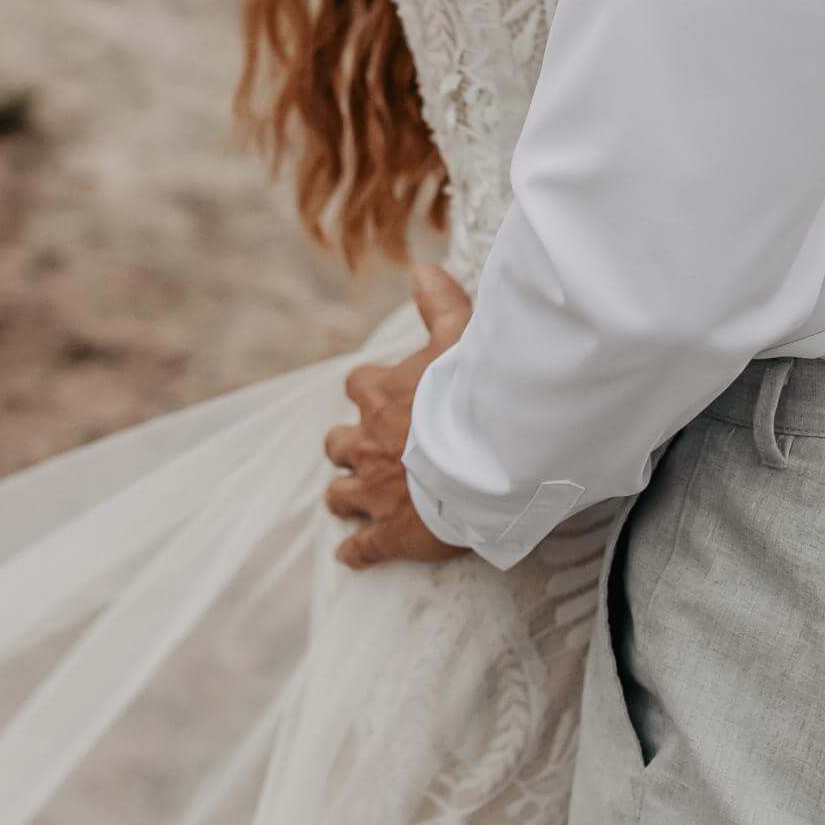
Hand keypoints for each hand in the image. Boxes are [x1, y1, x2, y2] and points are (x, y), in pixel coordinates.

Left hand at [324, 263, 472, 571]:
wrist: (487, 460)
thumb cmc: (474, 395)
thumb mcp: (461, 335)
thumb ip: (441, 303)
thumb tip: (423, 269)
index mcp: (381, 396)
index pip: (358, 385)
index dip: (368, 389)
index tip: (380, 393)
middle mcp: (366, 442)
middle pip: (338, 443)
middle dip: (348, 445)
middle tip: (365, 449)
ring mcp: (374, 491)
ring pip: (338, 494)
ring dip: (343, 493)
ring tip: (350, 497)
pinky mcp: (390, 532)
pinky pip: (361, 547)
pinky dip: (354, 552)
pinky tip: (350, 556)